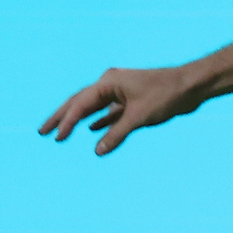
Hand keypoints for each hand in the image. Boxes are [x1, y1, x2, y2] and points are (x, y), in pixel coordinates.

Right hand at [37, 66, 206, 155]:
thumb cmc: (166, 95)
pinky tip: (92, 130)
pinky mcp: (131, 100)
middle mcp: (111, 84)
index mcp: (109, 82)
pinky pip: (109, 112)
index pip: (81, 104)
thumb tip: (98, 151)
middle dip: (62, 117)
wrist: (190, 86)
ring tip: (61, 132)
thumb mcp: (139, 117)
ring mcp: (121, 92)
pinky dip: (100, 121)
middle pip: (80, 102)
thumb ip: (117, 134)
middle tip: (42, 132)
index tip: (57, 137)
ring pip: (93, 108)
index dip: (67, 122)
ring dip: (78, 120)